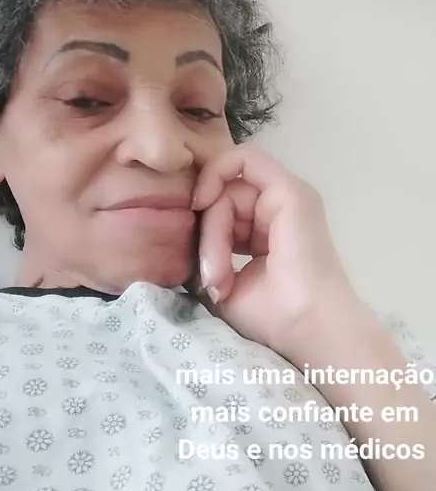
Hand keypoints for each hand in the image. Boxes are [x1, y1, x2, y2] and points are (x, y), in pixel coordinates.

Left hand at [191, 142, 361, 361]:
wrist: (309, 330)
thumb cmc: (272, 318)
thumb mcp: (223, 280)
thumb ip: (204, 251)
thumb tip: (180, 236)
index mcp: (267, 227)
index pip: (224, 205)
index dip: (203, 221)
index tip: (189, 252)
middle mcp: (278, 207)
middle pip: (223, 195)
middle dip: (206, 233)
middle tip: (211, 279)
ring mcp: (287, 195)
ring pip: (227, 186)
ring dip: (212, 229)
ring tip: (219, 275)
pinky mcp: (291, 191)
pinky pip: (243, 159)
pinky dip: (215, 178)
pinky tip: (203, 206)